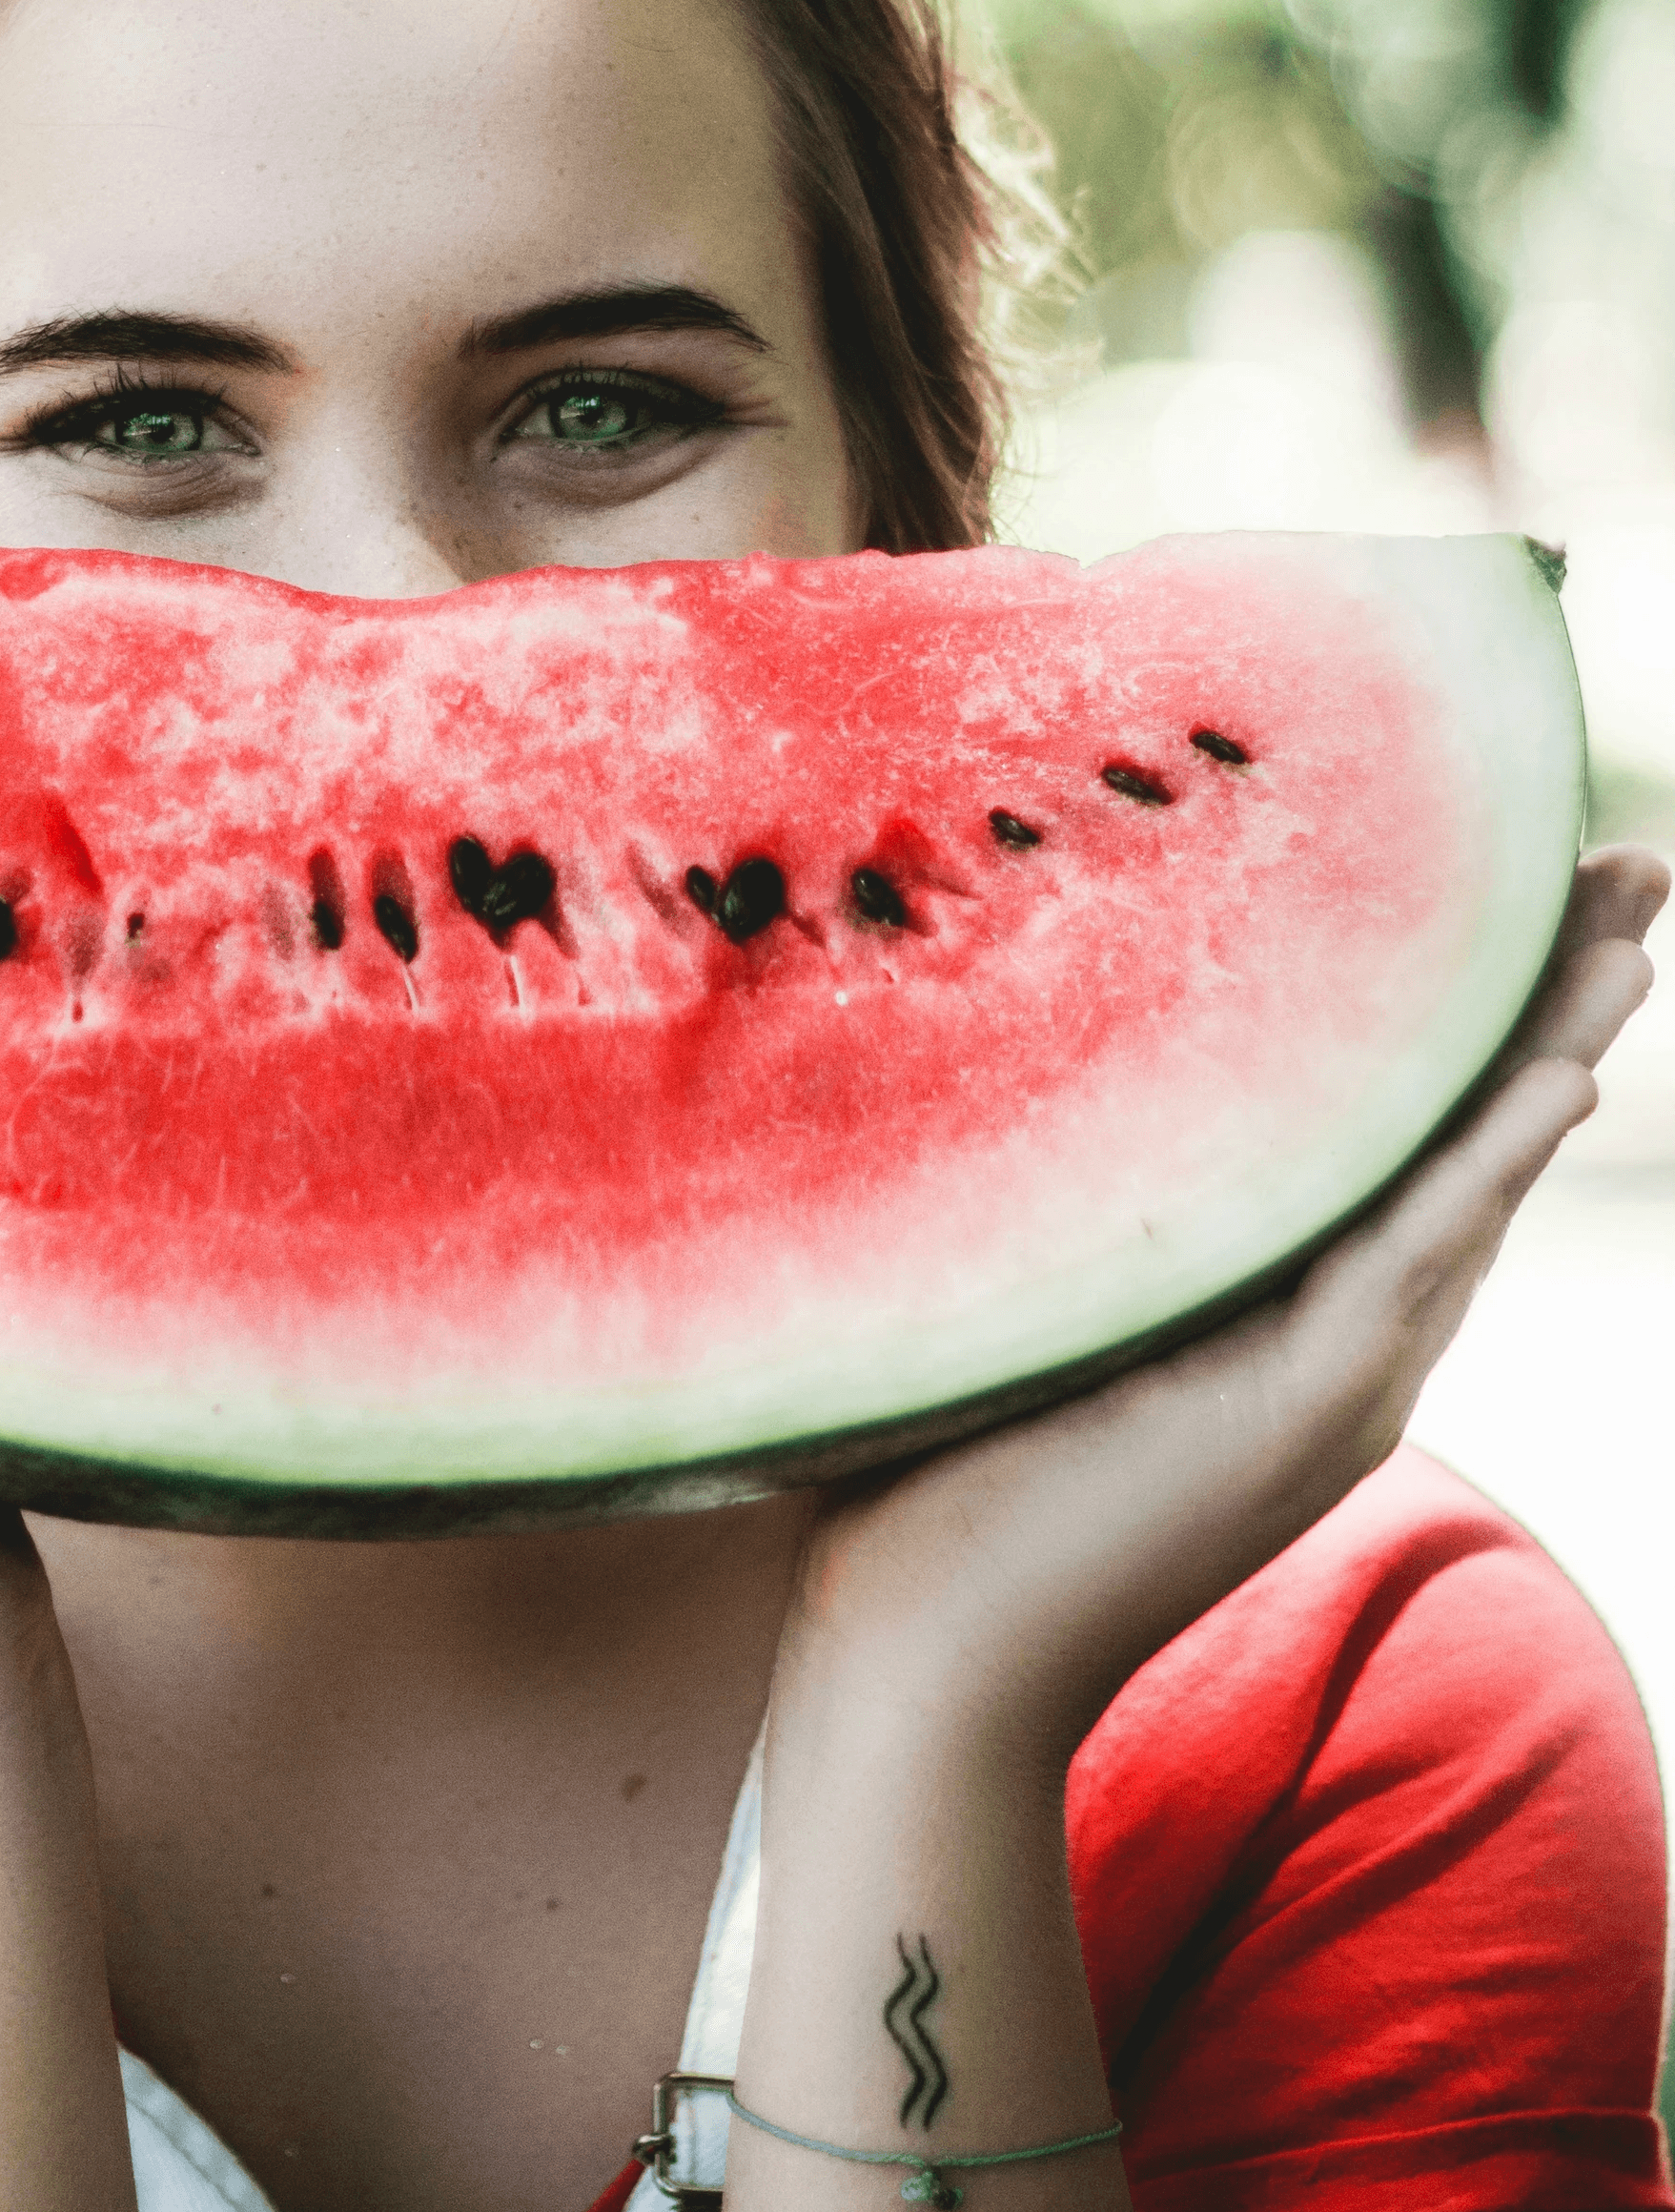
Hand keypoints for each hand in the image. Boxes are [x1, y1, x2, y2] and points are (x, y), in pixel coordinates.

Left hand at [781, 844, 1668, 1756]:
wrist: (929, 1665)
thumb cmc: (940, 1485)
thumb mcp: (1036, 1307)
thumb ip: (1077, 1213)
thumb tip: (1005, 1048)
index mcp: (1286, 1316)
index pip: (1410, 1140)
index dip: (1476, 1020)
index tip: (1524, 890)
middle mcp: (1340, 1344)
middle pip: (1472, 1140)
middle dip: (1556, 1002)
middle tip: (1633, 869)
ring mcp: (1336, 1381)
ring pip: (1472, 1183)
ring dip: (1556, 1047)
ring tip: (1632, 929)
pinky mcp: (1300, 1411)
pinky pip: (1413, 1262)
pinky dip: (1486, 1166)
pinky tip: (1561, 1074)